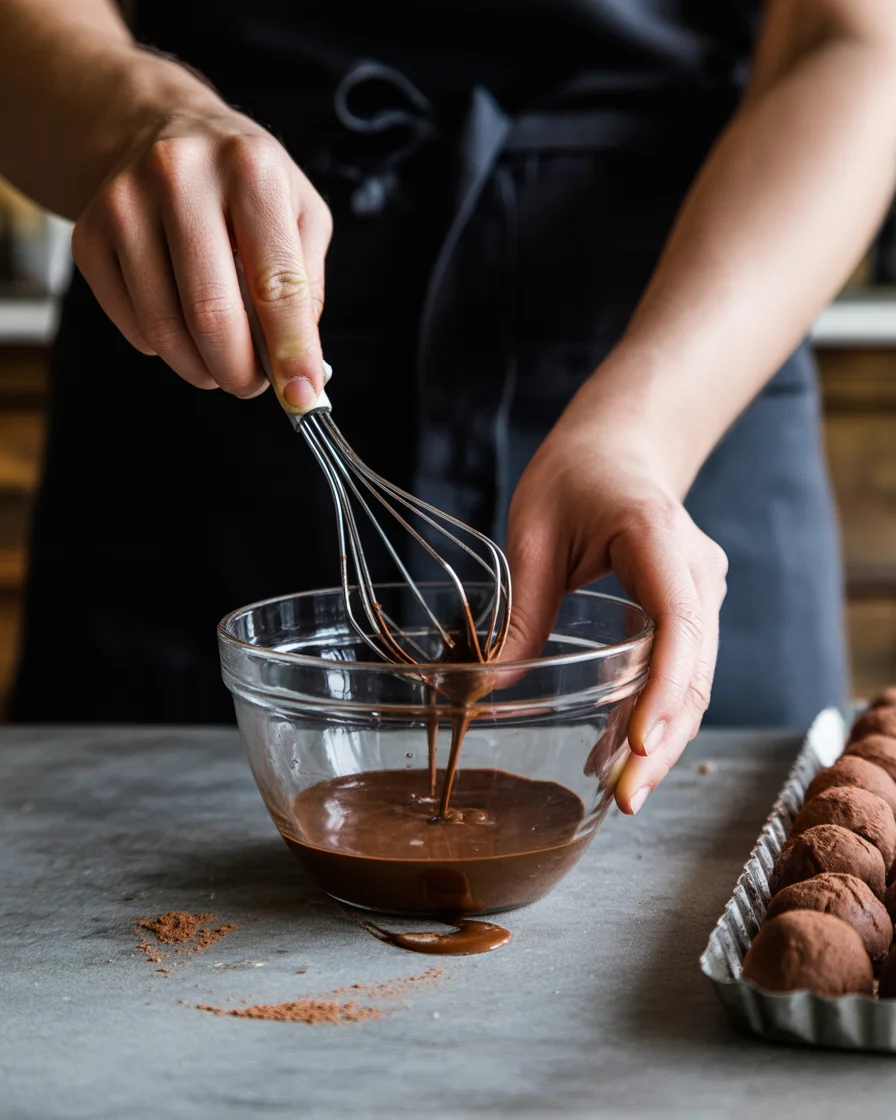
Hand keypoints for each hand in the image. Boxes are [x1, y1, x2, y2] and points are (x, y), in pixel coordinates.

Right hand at [72, 108, 331, 411]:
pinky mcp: (89, 234)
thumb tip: (300, 367)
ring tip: (222, 361)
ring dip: (201, 367)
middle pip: (211, 314)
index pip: (276, 283)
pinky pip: (132, 325)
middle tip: (254, 384)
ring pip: (164, 328)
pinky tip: (181, 327)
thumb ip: (306, 287)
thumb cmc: (243, 183)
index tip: (301, 395)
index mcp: (250, 169)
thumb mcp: (300, 212)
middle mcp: (180, 175)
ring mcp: (124, 203)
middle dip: (240, 371)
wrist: (160, 129)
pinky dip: (164, 347)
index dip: (291, 351)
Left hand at [502, 396, 727, 815]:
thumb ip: (522, 610)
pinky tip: (623, 751)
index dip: (663, 687)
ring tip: (622, 790)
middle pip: (694, 668)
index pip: (677, 621)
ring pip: (695, 679)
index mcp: (657, 537)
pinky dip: (657, 713)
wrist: (619, 448)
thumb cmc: (574, 476)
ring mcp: (700, 593)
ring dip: (663, 738)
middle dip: (664, 738)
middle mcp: (696, 571)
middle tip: (626, 797)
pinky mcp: (690, 611)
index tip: (639, 742)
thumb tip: (488, 688)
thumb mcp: (532, 534)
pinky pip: (682, 671)